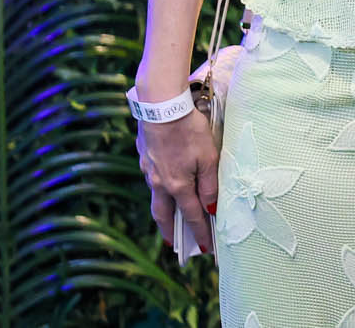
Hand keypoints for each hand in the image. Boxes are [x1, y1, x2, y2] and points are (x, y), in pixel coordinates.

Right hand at [136, 110, 218, 254]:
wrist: (161, 105)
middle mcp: (160, 183)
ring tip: (168, 220)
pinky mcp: (144, 157)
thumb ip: (210, 185)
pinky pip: (152, 181)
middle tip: (175, 245)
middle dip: (170, 232)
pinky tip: (163, 185)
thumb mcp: (208, 157)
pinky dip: (158, 190)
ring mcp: (149, 171)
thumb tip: (210, 209)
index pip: (191, 217)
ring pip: (155, 199)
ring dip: (162, 212)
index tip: (205, 248)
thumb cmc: (189, 129)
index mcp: (178, 186)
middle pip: (164, 215)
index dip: (200, 233)